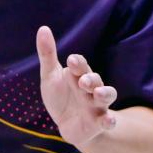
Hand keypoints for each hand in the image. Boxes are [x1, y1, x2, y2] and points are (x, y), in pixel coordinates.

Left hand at [36, 26, 117, 146]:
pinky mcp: (98, 123)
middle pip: (95, 80)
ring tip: (98, 93)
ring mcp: (97, 106)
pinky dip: (110, 121)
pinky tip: (108, 121)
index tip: (71, 60)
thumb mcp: (50, 77)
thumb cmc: (60, 97)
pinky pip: (108, 121)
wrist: (68, 125)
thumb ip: (47, 54)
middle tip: (82, 80)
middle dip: (90, 79)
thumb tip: (43, 28)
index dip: (78, 64)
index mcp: (79, 75)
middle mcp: (91, 89)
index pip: (81, 66)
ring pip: (106, 96)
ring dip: (104, 94)